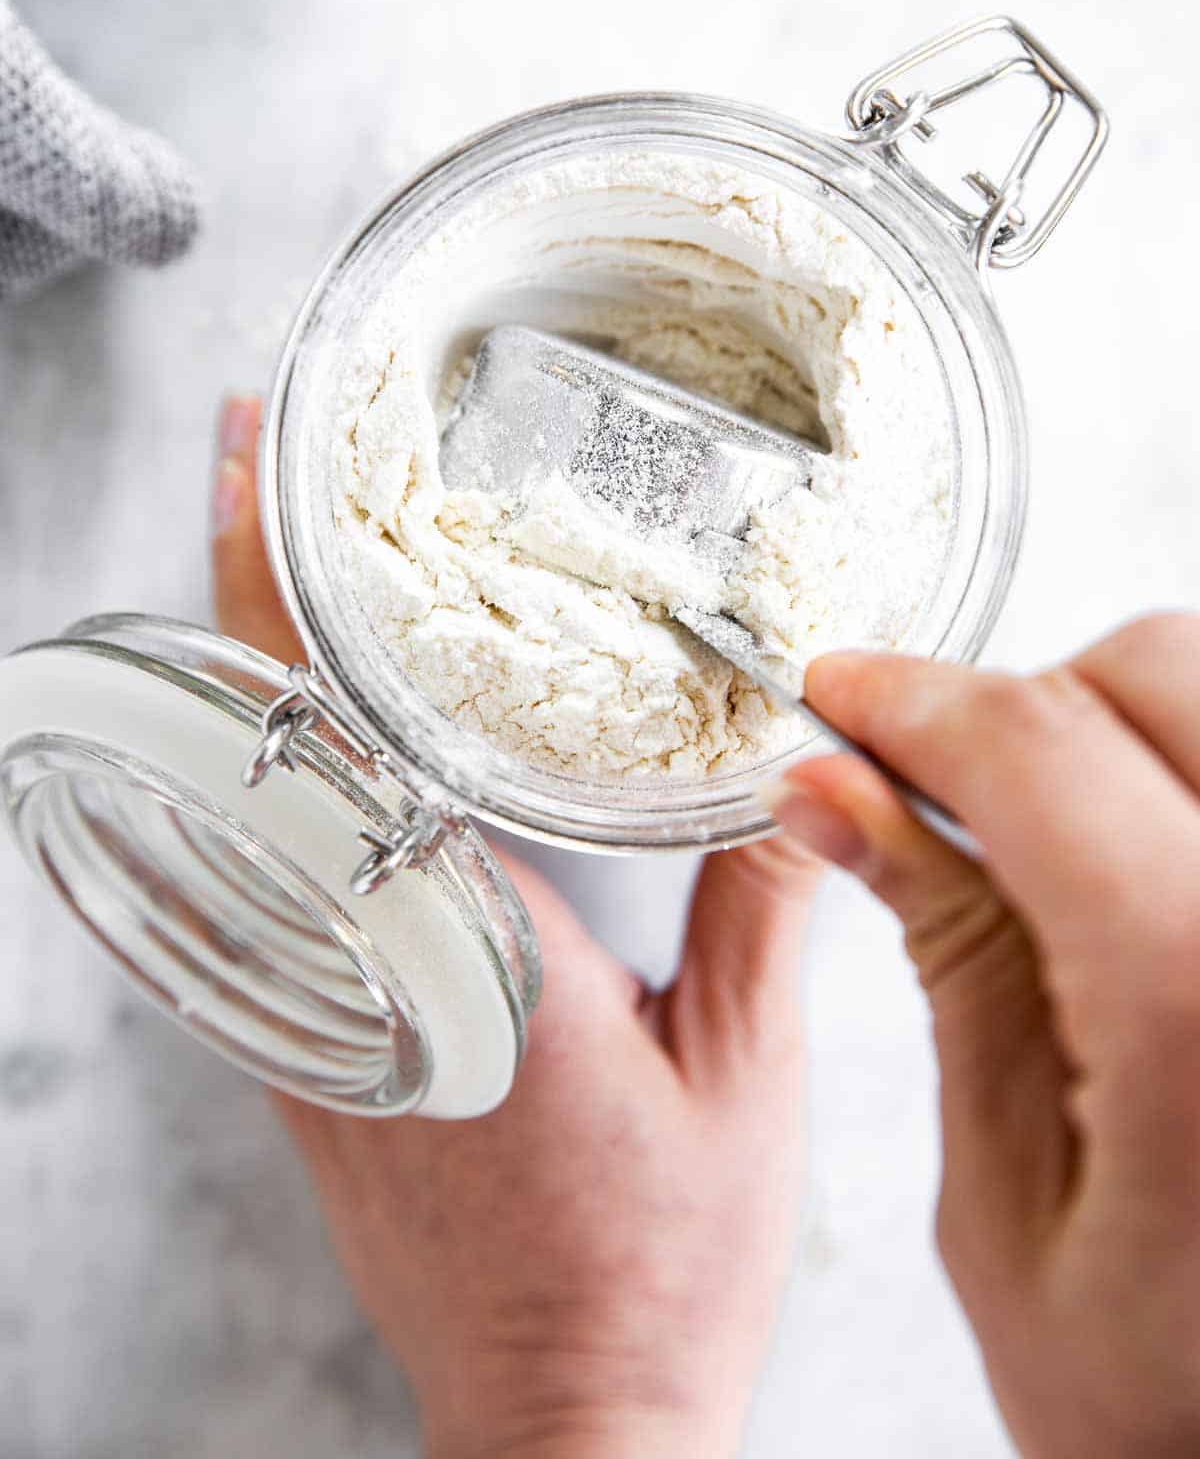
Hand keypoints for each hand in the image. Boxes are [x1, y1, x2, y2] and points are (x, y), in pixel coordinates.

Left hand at [212, 396, 831, 1458]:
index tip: (252, 468)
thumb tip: (800, 775)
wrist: (565, 1425)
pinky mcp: (310, 1072)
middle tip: (247, 459)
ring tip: (273, 567)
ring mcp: (317, 1028)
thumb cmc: (657, 1271)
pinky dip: (270, 791)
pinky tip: (308, 750)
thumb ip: (760, 907)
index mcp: (471, 954)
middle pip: (260, 744)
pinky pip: (264, 895)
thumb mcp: (743, 1078)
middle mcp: (363, 976)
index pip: (344, 734)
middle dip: (237, 589)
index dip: (280, 590)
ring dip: (249, 681)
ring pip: (245, 813)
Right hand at [779, 620, 1199, 1457]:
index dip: (913, 702)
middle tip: (941, 784)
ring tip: (1053, 840)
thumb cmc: (1169, 1417)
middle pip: (1158, 670)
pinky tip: (1142, 863)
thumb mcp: (1006, 1202)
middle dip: (1022, 704)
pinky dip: (1183, 770)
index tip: (843, 701)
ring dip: (1118, 725)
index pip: (1040, 751)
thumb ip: (946, 955)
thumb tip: (839, 794)